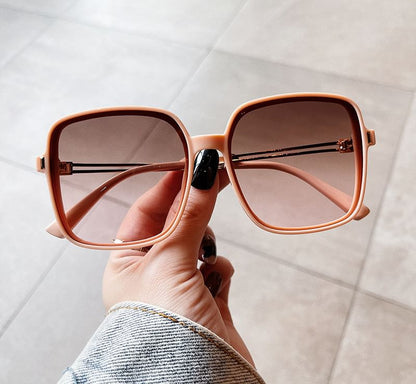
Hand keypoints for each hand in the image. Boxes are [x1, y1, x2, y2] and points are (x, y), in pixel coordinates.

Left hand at [102, 169, 253, 364]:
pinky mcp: (207, 300)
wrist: (196, 381)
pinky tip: (218, 278)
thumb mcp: (171, 261)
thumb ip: (189, 216)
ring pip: (198, 245)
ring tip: (206, 254)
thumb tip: (201, 174)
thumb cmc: (163, 328)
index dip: (166, 187)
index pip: (144, 213)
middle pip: (174, 226)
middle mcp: (151, 275)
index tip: (188, 164)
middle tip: (212, 176)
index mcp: (127, 264)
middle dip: (192, 207)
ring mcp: (180, 287)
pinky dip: (219, 268)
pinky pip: (216, 269)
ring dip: (205, 245)